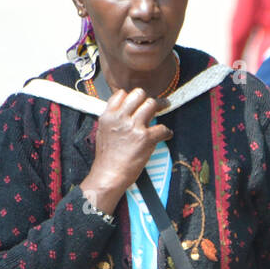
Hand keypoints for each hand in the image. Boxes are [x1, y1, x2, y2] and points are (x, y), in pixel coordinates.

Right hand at [81, 88, 172, 214]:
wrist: (109, 175)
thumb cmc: (106, 159)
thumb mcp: (102, 132)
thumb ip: (112, 120)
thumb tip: (123, 115)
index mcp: (108, 115)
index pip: (121, 94)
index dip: (132, 96)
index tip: (138, 102)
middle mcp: (121, 117)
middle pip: (138, 94)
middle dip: (148, 98)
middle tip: (156, 103)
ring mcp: (134, 127)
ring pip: (151, 104)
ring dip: (161, 105)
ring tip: (166, 107)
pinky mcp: (145, 138)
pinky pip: (162, 128)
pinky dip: (167, 131)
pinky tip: (167, 135)